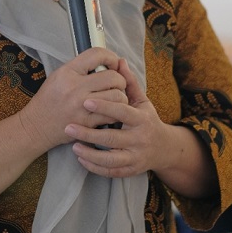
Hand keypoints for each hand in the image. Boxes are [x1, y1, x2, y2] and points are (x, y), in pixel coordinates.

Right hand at [18, 47, 129, 153]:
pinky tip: (110, 110)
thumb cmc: (48, 100)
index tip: (113, 63)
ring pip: (117, 96)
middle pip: (112, 77)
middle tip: (116, 83)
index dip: (110, 56)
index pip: (96, 55)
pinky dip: (116, 112)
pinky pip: (112, 115)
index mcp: (68, 72)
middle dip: (120, 79)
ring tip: (114, 97)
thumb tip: (105, 62)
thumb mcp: (58, 75)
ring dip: (121, 96)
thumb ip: (80, 67)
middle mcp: (75, 88)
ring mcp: (82, 107)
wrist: (37, 125)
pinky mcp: (87, 124)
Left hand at [66, 58, 218, 197]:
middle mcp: (139, 139)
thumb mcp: (141, 101)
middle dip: (89, 134)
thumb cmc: (147, 120)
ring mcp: (135, 157)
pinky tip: (81, 158)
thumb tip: (119, 61)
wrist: (164, 148)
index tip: (86, 101)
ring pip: (110, 159)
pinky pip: (110, 171)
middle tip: (68, 127)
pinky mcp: (130, 170)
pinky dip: (95, 166)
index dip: (104, 107)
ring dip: (89, 153)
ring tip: (73, 145)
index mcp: (141, 119)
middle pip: (112, 138)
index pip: (122, 112)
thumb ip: (129, 83)